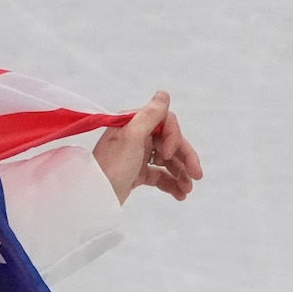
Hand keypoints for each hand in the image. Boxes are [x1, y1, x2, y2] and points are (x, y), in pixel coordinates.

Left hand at [92, 90, 202, 204]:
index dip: (173, 137)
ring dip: (181, 173)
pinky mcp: (136, 173)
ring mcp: (137, 155)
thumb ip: (150, 115)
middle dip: (185, 158)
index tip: (167, 153)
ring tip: (188, 190)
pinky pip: (160, 175)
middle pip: (170, 142)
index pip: (165, 122)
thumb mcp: (131, 137)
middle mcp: (136, 136)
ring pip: (167, 160)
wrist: (95, 197)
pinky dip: (171, 183)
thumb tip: (163, 94)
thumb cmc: (111, 166)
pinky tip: (180, 194)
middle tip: (197, 176)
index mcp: (134, 123)